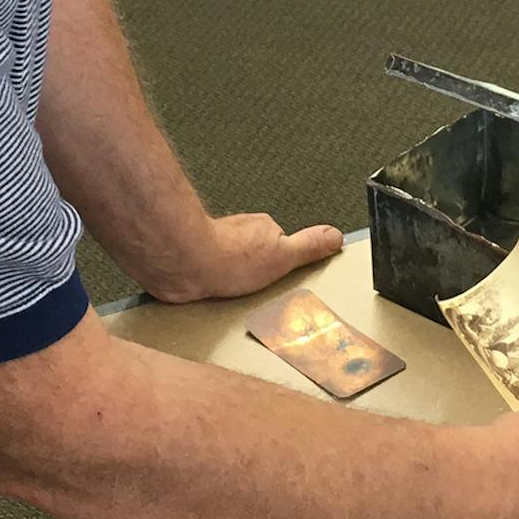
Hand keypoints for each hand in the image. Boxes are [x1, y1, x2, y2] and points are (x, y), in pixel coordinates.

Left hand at [149, 213, 344, 302]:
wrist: (183, 263)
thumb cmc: (227, 259)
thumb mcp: (282, 255)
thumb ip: (309, 246)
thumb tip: (336, 236)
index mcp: (263, 226)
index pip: (281, 244)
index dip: (281, 263)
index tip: (279, 276)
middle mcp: (239, 230)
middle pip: (256, 253)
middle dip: (256, 271)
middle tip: (256, 289)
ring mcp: (215, 242)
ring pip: (232, 263)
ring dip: (233, 276)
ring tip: (234, 293)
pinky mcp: (195, 258)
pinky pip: (210, 272)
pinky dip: (212, 281)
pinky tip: (213, 292)